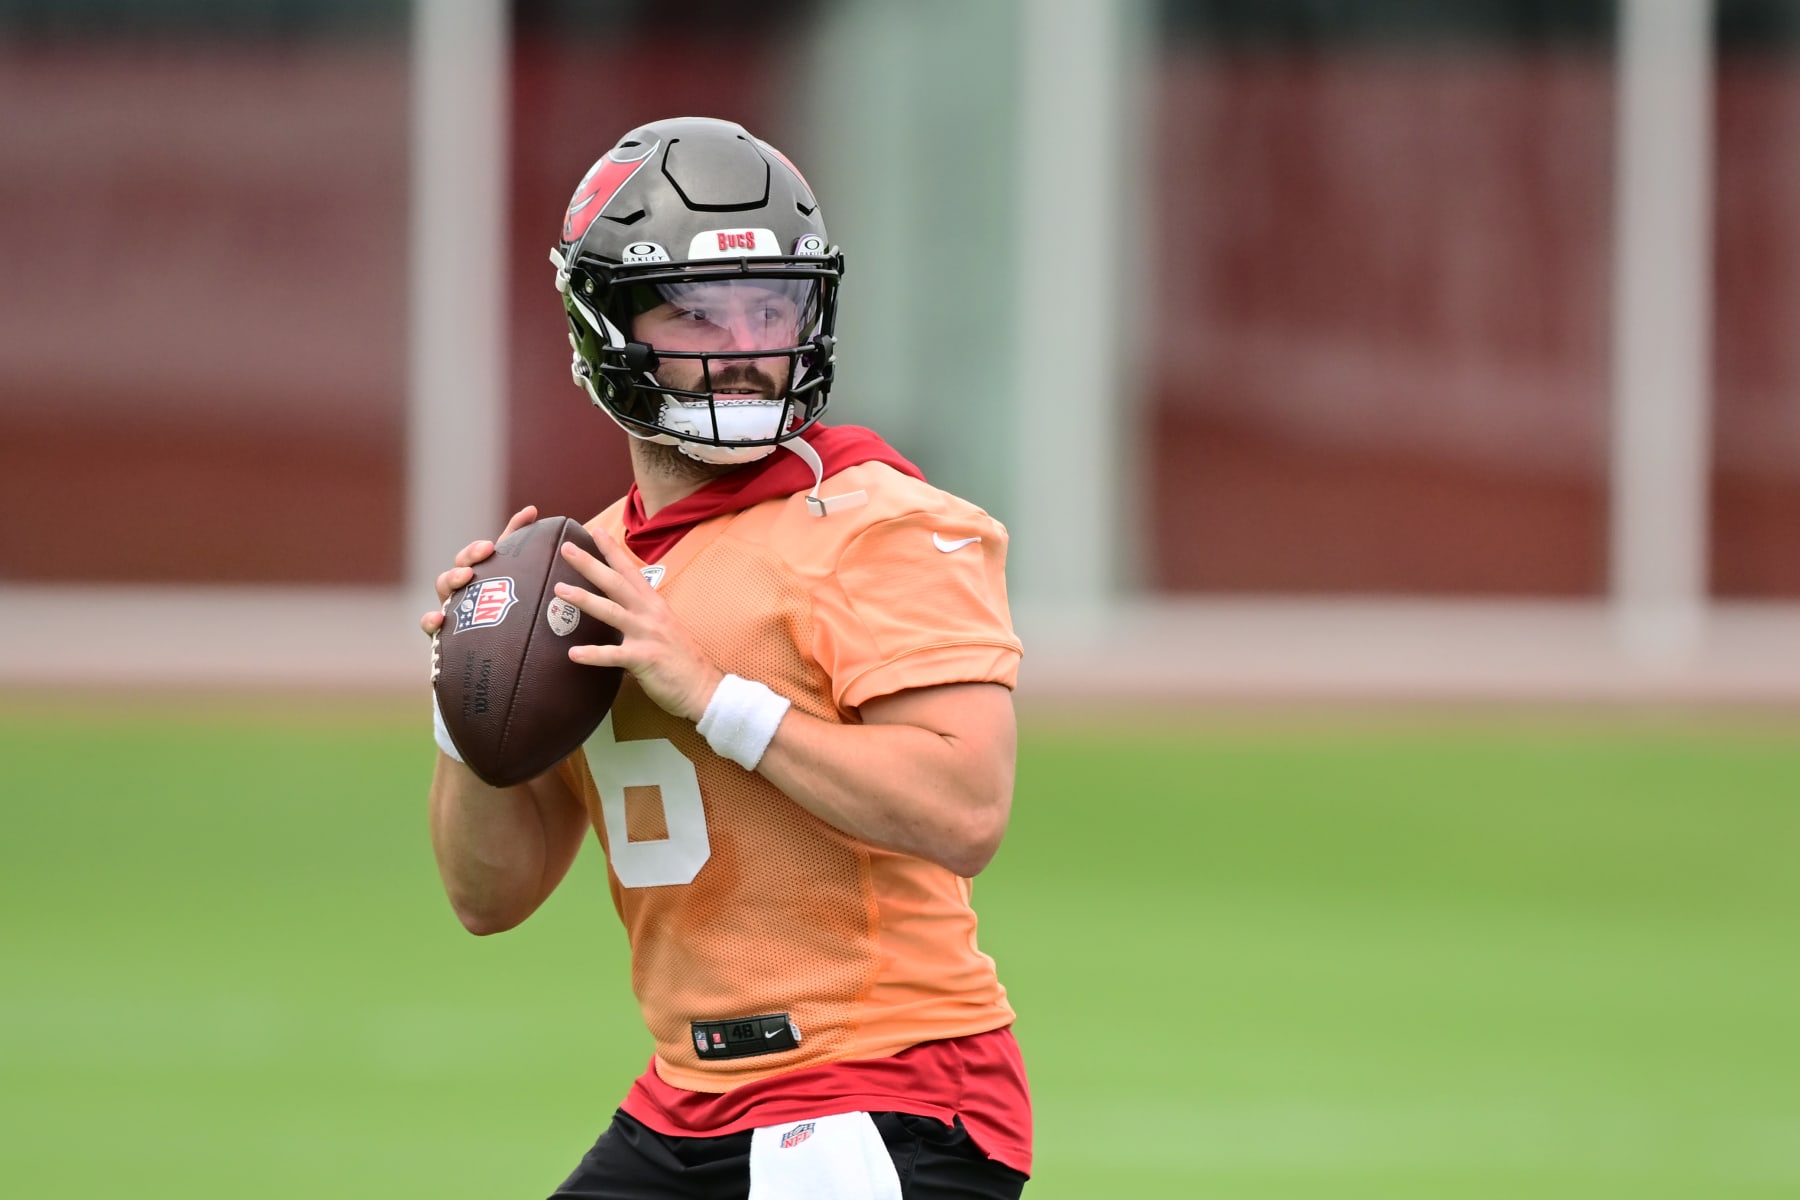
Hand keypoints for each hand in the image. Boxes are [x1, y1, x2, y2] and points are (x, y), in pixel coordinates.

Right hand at [418, 505, 539, 636]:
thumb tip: (531, 509)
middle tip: (477, 566)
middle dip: (464, 564)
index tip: (490, 547)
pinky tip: (437, 619)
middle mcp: (461, 590)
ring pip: (443, 590)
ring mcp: (451, 609)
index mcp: (478, 576)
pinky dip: (430, 620)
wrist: (504, 652)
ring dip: (450, 581)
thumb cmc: (508, 609)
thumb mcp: (515, 576)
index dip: (476, 550)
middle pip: (455, 570)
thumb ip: (519, 543)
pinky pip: (430, 626)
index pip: (472, 557)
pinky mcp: (444, 634)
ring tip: (464, 578)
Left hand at [552, 524, 723, 723]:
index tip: (595, 531)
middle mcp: (650, 614)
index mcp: (654, 604)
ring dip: (584, 599)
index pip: (630, 571)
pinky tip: (572, 653)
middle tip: (566, 548)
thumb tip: (618, 608)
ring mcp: (648, 635)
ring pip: (612, 612)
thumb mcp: (663, 628)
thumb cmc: (681, 660)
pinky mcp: (645, 659)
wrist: (703, 687)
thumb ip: (641, 615)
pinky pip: (614, 655)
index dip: (612, 551)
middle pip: (616, 583)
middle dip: (590, 564)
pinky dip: (593, 654)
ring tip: (559, 590)